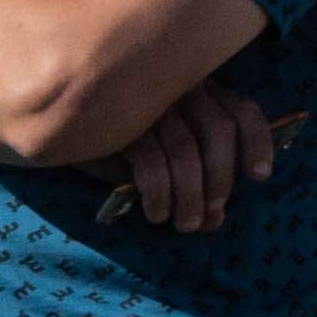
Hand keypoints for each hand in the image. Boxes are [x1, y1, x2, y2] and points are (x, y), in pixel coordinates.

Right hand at [107, 78, 285, 235]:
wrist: (57, 129)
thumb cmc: (119, 144)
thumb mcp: (165, 161)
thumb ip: (194, 185)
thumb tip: (215, 222)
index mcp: (197, 91)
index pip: (241, 110)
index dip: (257, 143)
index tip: (259, 177)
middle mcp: (177, 90)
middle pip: (218, 132)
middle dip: (221, 180)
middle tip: (211, 215)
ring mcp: (147, 104)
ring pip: (185, 150)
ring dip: (190, 195)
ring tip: (186, 226)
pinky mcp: (118, 123)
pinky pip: (150, 160)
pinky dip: (160, 193)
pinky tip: (157, 214)